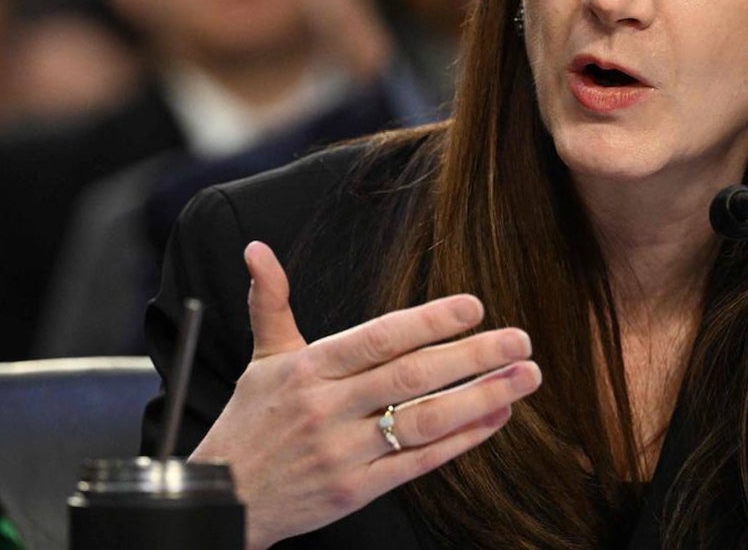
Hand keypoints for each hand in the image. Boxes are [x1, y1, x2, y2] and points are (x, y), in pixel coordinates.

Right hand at [189, 242, 540, 549]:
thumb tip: (257, 249)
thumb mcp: (261, 358)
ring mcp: (345, 452)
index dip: (429, 321)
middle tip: (520, 339)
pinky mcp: (357, 490)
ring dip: (482, 398)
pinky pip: (419, 462)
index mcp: (310, 368)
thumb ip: (271, 301)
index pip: (380, 338)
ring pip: (425, 421)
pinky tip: (496, 418)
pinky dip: (462, 440)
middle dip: (473, 356)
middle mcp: (329, 408)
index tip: (473, 307)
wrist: (223, 498)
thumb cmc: (251, 422)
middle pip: (412, 377)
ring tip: (523, 377)